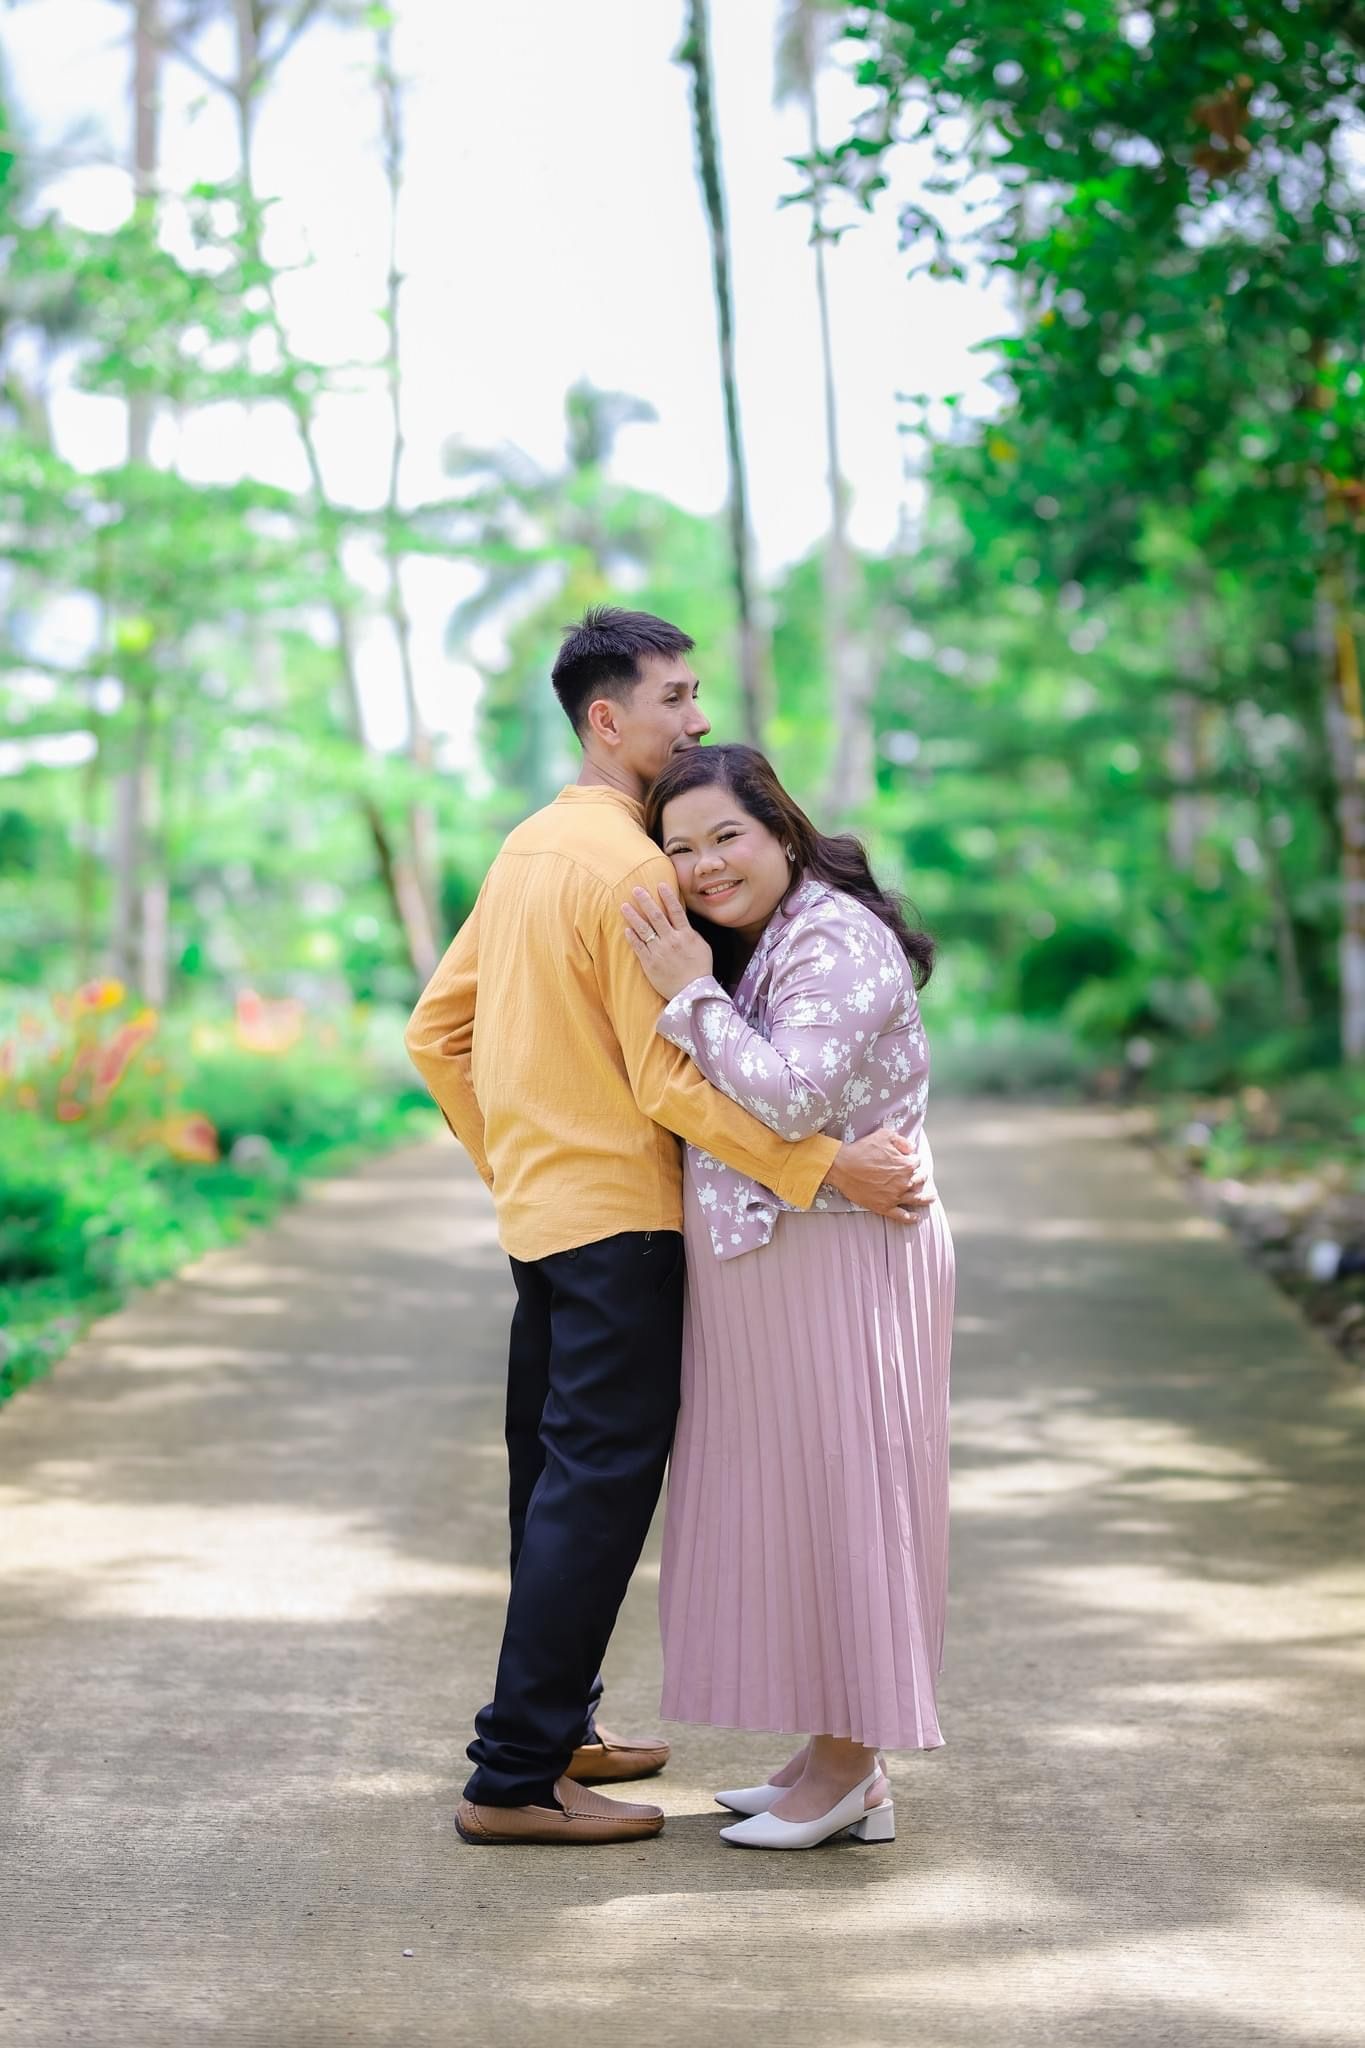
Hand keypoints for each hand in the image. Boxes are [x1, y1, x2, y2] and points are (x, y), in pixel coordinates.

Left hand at [621, 884, 712, 999]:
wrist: (692, 993)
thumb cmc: (700, 969)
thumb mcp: (702, 947)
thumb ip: (690, 933)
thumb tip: (680, 921)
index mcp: (686, 935)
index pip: (676, 911)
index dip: (667, 896)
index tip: (659, 884)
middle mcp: (671, 941)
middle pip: (656, 916)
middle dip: (645, 901)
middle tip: (636, 889)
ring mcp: (659, 952)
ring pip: (644, 930)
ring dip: (633, 916)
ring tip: (624, 906)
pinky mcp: (650, 964)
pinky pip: (638, 947)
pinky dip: (632, 937)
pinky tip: (626, 929)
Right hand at [826, 1129, 932, 1222]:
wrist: (842, 1166)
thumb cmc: (862, 1149)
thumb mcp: (884, 1135)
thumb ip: (902, 1141)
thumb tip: (911, 1149)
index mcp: (906, 1165)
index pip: (917, 1162)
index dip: (912, 1159)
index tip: (907, 1158)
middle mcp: (904, 1182)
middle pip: (919, 1180)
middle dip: (921, 1176)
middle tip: (920, 1176)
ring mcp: (895, 1196)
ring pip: (916, 1199)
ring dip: (926, 1198)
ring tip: (931, 1198)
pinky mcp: (884, 1207)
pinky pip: (901, 1216)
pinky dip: (911, 1218)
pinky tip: (916, 1218)